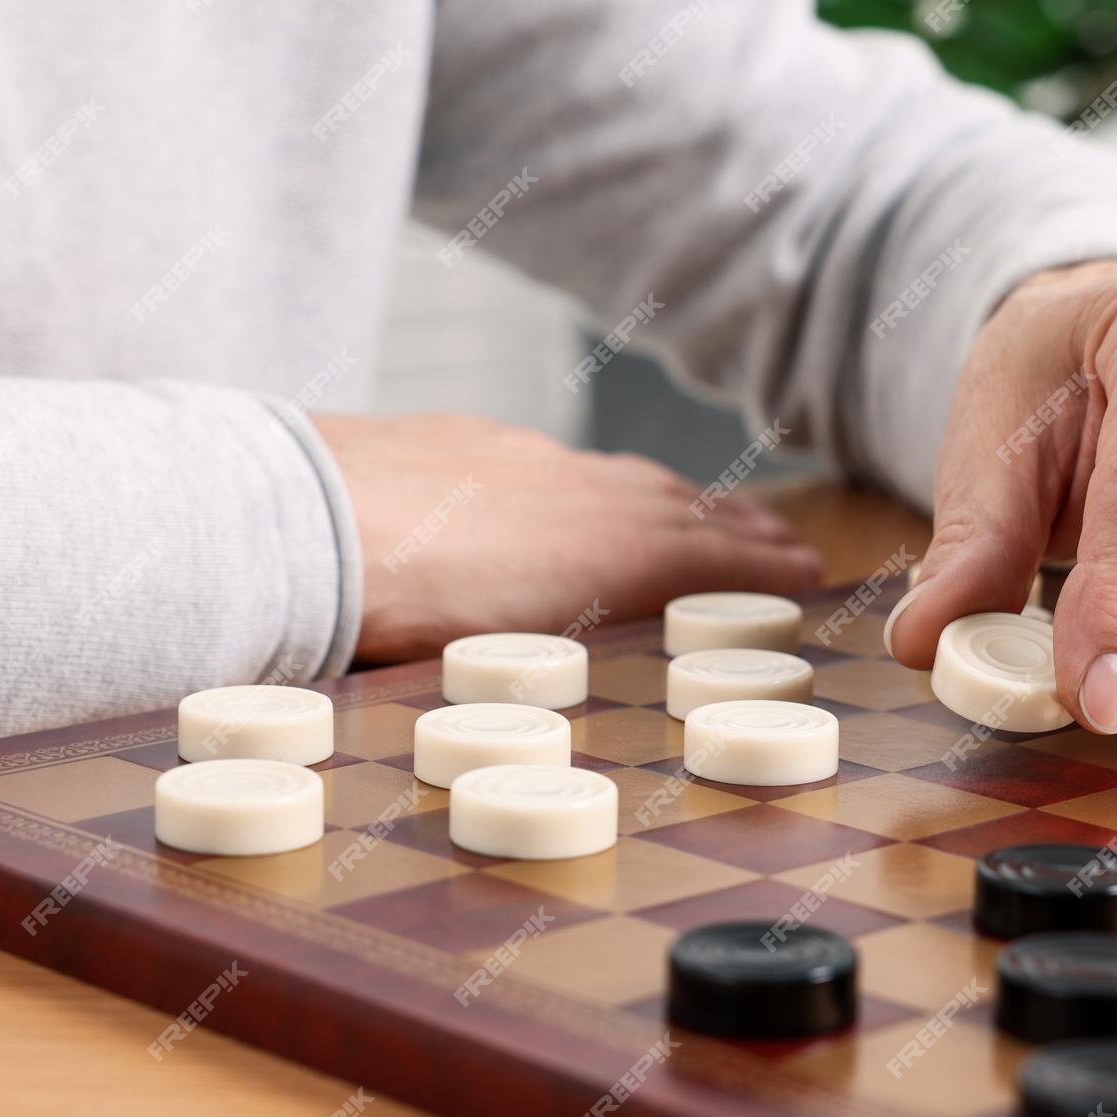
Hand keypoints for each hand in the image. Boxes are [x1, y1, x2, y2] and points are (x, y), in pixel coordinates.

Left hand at [314, 413, 822, 662]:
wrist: (307, 521)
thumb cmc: (399, 610)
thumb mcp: (506, 660)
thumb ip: (567, 652)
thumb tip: (587, 678)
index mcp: (610, 551)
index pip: (713, 553)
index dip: (765, 565)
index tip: (809, 570)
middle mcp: (584, 493)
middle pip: (685, 505)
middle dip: (741, 525)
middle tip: (783, 539)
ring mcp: (526, 459)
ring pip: (626, 476)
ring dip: (676, 497)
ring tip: (704, 510)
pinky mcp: (466, 438)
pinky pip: (558, 459)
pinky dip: (594, 479)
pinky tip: (577, 489)